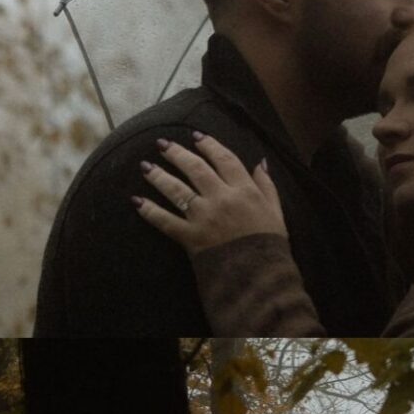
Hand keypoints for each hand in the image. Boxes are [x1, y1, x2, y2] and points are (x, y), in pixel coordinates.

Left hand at [136, 133, 288, 251]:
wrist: (259, 277)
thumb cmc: (269, 245)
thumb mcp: (276, 212)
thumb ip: (267, 185)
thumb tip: (260, 162)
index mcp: (244, 190)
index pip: (224, 159)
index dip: (209, 145)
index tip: (196, 136)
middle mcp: (221, 198)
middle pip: (195, 168)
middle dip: (177, 153)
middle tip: (162, 144)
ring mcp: (203, 217)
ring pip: (177, 190)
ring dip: (159, 176)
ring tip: (145, 166)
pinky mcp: (190, 237)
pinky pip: (165, 221)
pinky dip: (149, 211)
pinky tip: (136, 201)